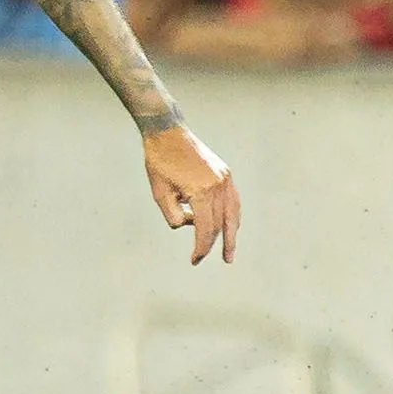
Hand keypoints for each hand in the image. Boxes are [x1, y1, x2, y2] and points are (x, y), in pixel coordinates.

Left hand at [143, 124, 240, 264]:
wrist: (168, 133)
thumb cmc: (159, 162)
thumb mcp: (159, 193)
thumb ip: (174, 215)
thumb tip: (189, 226)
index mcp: (201, 192)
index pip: (205, 229)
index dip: (201, 247)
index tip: (194, 260)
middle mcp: (218, 186)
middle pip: (220, 224)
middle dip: (211, 244)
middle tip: (200, 258)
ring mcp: (225, 179)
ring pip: (232, 214)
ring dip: (231, 234)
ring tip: (229, 253)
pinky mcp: (225, 174)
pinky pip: (233, 201)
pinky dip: (231, 216)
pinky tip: (230, 227)